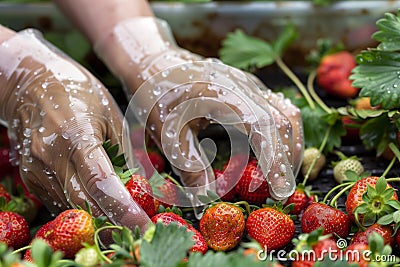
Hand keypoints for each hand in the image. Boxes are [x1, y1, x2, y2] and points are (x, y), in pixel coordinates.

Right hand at [0, 29, 150, 231]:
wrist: (31, 83)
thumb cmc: (79, 93)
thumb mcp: (110, 114)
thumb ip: (122, 151)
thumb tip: (136, 183)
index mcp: (77, 137)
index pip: (102, 184)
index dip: (124, 210)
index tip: (143, 226)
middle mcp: (51, 158)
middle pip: (84, 206)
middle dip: (113, 223)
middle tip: (137, 229)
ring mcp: (36, 170)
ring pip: (71, 208)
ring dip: (98, 217)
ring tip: (121, 215)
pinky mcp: (30, 177)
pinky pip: (59, 201)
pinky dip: (81, 207)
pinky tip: (96, 201)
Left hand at [95, 18, 303, 210]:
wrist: (153, 62)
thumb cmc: (157, 96)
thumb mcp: (168, 134)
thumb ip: (190, 169)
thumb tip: (204, 205)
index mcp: (224, 93)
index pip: (264, 127)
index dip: (276, 160)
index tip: (280, 192)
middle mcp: (244, 85)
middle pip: (283, 120)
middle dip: (287, 158)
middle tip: (281, 192)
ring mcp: (249, 84)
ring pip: (286, 112)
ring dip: (288, 146)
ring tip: (281, 176)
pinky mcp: (249, 88)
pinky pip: (276, 109)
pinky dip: (280, 135)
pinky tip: (270, 153)